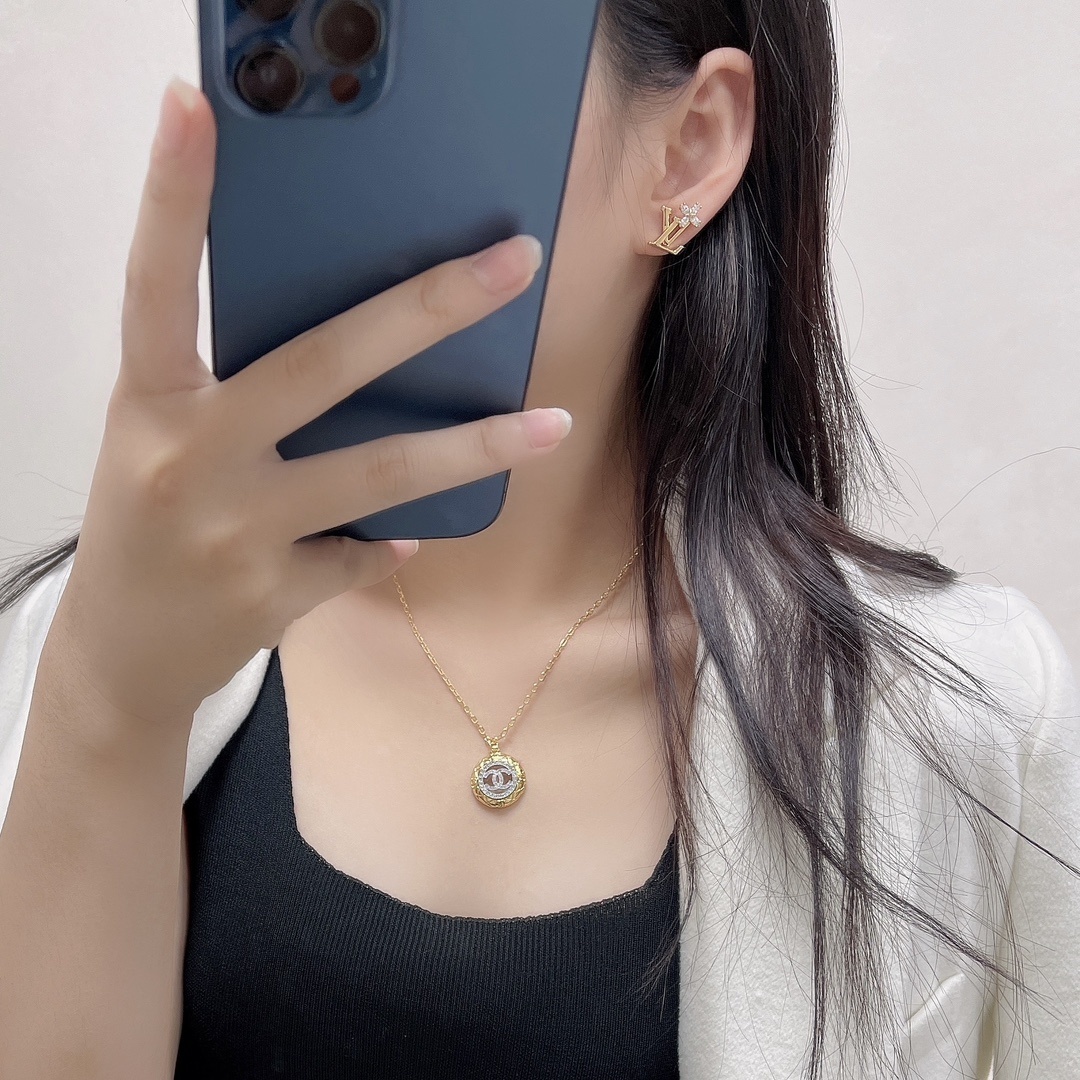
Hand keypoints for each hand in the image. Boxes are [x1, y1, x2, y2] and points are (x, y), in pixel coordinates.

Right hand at [51, 77, 570, 726]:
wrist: (119, 655)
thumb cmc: (143, 520)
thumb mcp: (161, 439)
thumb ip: (233, 393)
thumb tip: (366, 364)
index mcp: (147, 402)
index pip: (154, 284)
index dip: (170, 196)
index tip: (193, 106)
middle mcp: (188, 459)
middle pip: (324, 363)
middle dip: (429, 307)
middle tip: (517, 260)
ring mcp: (237, 532)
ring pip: (381, 471)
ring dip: (477, 446)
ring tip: (554, 423)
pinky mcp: (278, 594)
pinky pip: (367, 551)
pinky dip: (393, 540)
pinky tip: (407, 538)